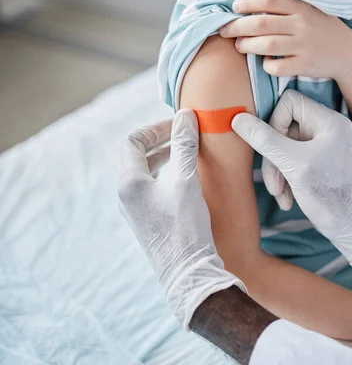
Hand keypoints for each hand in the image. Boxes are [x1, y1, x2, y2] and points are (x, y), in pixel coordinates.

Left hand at [117, 109, 245, 327]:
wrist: (188, 273)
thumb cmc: (186, 227)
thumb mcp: (187, 181)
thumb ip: (185, 146)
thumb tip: (185, 115)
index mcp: (128, 184)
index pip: (133, 141)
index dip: (156, 128)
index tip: (180, 126)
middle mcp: (125, 196)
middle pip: (135, 156)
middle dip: (159, 141)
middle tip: (184, 135)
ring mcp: (134, 210)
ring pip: (144, 173)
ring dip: (163, 157)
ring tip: (186, 153)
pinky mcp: (146, 221)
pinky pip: (150, 188)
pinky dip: (165, 175)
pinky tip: (185, 180)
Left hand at [219, 0, 351, 80]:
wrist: (347, 54)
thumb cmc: (323, 29)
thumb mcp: (310, 8)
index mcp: (301, 8)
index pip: (270, 0)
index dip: (249, 2)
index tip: (235, 8)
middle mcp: (302, 25)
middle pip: (262, 23)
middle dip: (238, 26)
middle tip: (225, 30)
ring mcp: (303, 46)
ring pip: (267, 45)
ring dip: (247, 46)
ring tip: (239, 46)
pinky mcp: (304, 65)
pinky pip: (278, 67)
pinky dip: (267, 65)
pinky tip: (264, 62)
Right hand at [232, 89, 351, 266]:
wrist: (348, 226)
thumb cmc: (327, 195)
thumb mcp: (292, 165)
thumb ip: (264, 140)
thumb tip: (237, 119)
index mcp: (329, 121)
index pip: (290, 101)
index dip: (274, 122)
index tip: (272, 147)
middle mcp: (327, 128)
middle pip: (283, 126)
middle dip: (273, 156)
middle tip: (273, 182)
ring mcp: (321, 144)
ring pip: (282, 145)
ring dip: (276, 170)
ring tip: (279, 193)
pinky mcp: (314, 160)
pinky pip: (288, 158)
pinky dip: (283, 177)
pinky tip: (286, 198)